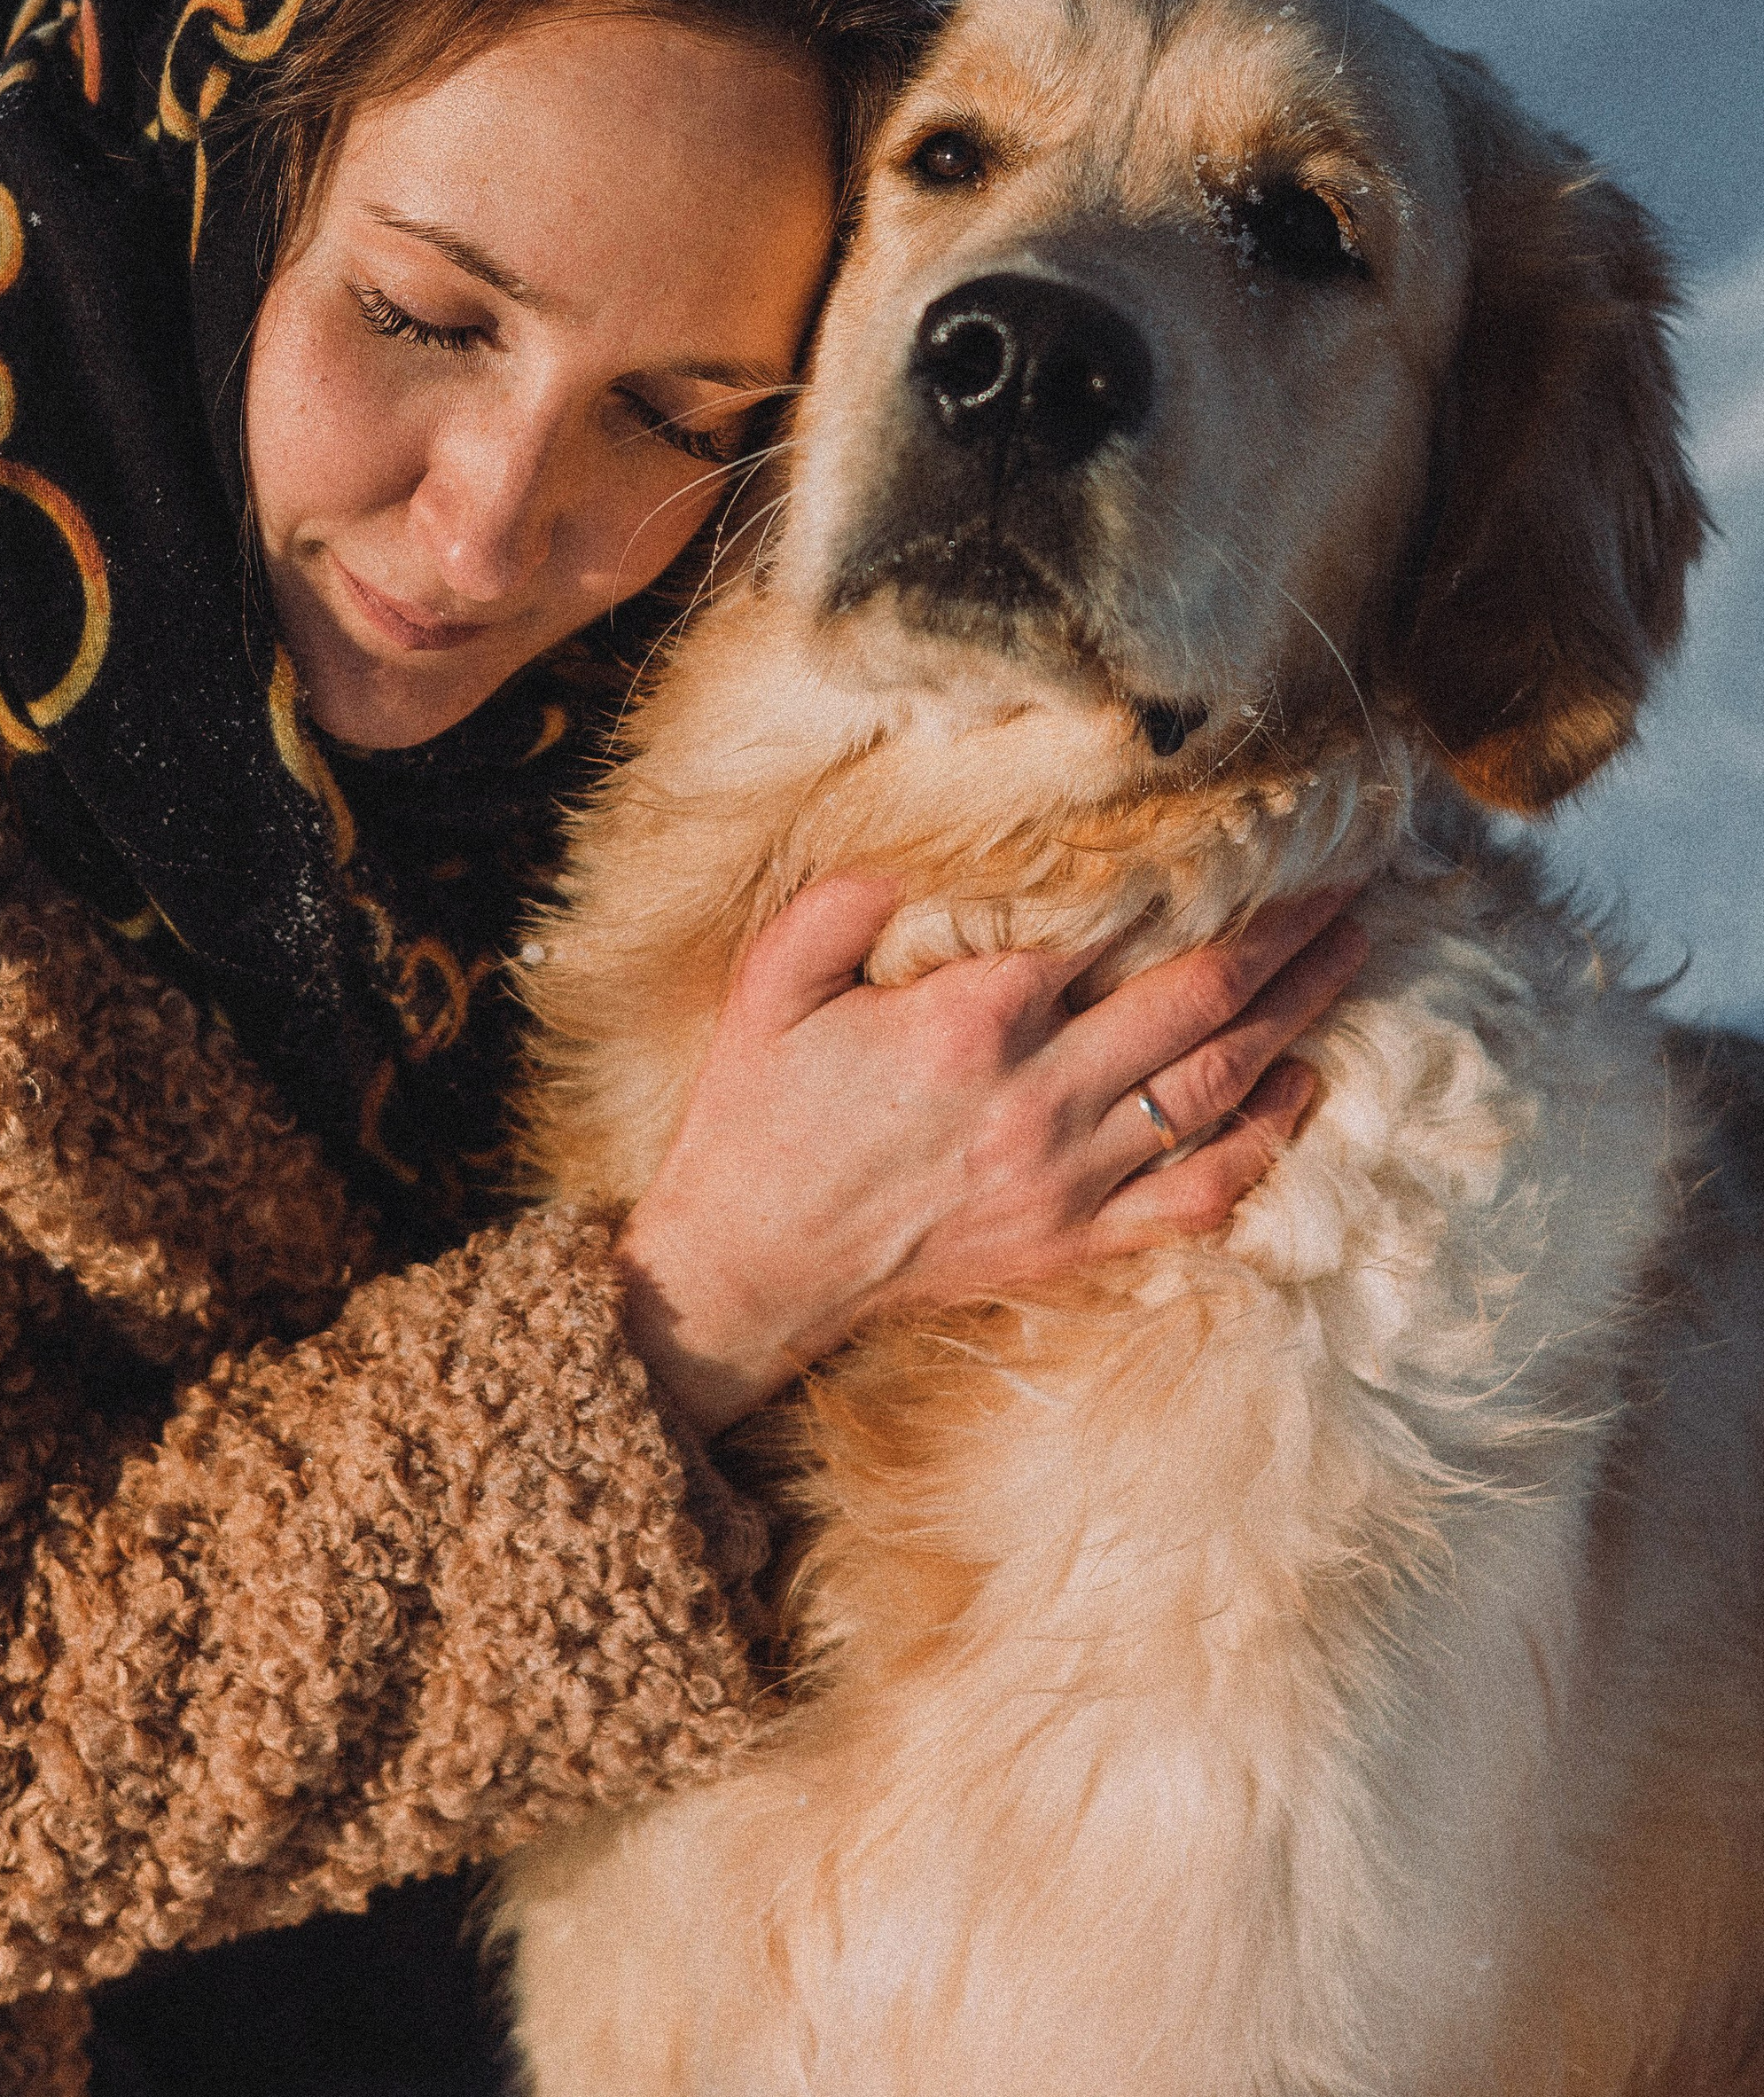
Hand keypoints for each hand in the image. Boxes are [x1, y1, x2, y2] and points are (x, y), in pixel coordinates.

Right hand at [615, 881, 1364, 1438]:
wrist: (748, 1269)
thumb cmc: (756, 1114)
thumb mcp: (772, 981)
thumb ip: (847, 902)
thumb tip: (928, 848)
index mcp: (970, 1016)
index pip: (1119, 925)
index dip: (1198, 872)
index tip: (1252, 827)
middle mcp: (1039, 1096)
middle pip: (1200, 1001)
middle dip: (1283, 934)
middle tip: (1344, 878)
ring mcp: (1066, 1178)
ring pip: (1217, 1089)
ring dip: (1295, 1016)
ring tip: (1347, 954)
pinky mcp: (1073, 1241)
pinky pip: (1198, 1195)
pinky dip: (1263, 1142)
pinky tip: (1304, 1090)